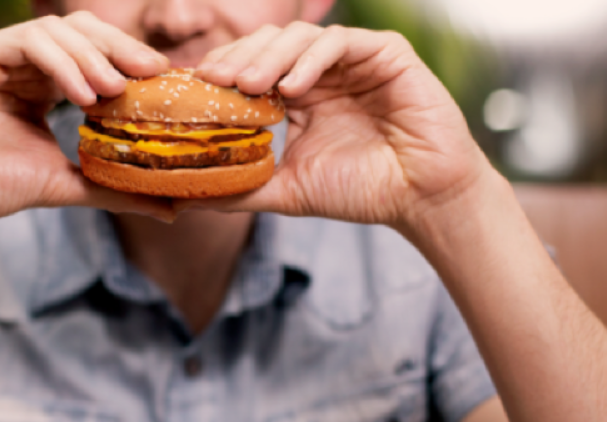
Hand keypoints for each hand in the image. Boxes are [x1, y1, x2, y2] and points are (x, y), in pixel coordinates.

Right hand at [0, 11, 171, 232]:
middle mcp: (23, 63)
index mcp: (44, 85)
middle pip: (84, 33)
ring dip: (93, 56)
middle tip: (153, 73)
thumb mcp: (64, 185)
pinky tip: (81, 93)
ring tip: (114, 90)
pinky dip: (60, 62)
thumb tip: (172, 209)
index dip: (132, 65)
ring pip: (58, 31)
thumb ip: (113, 189)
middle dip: (122, 49)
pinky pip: (26, 42)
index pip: (97, 57)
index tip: (166, 86)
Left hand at [189, 24, 495, 234]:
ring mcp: (352, 60)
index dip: (222, 74)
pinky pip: (340, 42)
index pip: (250, 69)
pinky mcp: (385, 53)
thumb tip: (187, 199)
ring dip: (268, 57)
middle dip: (237, 59)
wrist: (420, 197)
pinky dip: (311, 60)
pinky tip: (291, 87)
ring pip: (299, 38)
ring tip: (247, 84)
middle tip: (212, 80)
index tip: (193, 91)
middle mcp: (321, 72)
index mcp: (297, 96)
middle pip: (268, 46)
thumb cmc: (361, 191)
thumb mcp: (288, 192)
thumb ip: (241, 189)